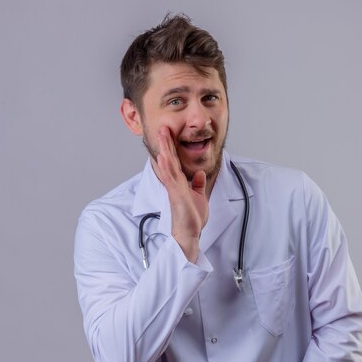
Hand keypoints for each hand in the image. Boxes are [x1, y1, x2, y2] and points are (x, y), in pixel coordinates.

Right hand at [153, 126, 207, 262]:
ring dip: (165, 149)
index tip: (169, 133)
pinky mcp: (176, 195)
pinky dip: (167, 167)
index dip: (172, 147)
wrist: (189, 234)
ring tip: (162, 135)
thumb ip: (197, 185)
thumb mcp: (199, 197)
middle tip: (162, 127)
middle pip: (169, 159)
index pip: (174, 161)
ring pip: (168, 165)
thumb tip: (198, 173)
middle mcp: (174, 184)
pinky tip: (163, 157)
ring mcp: (174, 189)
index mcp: (179, 183)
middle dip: (166, 143)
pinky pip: (170, 178)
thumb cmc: (192, 218)